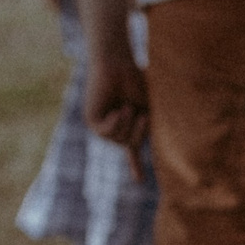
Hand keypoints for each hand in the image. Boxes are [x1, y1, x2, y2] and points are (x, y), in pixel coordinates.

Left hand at [84, 44, 150, 176]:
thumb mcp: (150, 106)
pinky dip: (116, 122)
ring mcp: (103, 124)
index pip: (133, 149)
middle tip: (142, 115)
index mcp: (129, 125)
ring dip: (127, 123)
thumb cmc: (136, 79)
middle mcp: (115, 127)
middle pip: (130, 144)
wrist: (118, 63)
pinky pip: (106, 132)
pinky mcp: (92, 119)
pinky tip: (118, 110)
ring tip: (127, 106)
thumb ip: (150, 124)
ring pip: (119, 139)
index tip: (140, 181)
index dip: (136, 165)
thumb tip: (152, 138)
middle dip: (139, 132)